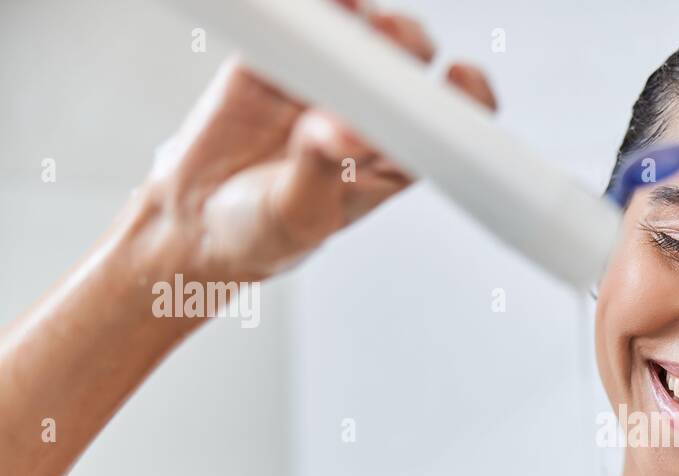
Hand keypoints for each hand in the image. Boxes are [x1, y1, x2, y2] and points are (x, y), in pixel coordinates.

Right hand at [137, 0, 495, 282]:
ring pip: (359, 27)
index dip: (465, 94)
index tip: (461, 74)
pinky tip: (315, 4)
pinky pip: (303, 16)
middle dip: (404, 40)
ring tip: (346, 7)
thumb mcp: (296, 215)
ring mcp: (325, 77)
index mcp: (393, 158)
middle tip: (385, 33)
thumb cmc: (265, 232)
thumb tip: (335, 134)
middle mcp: (368, 111)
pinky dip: (313, 5)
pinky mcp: (280, 54)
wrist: (196, 219)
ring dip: (358, 11)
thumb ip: (318, 172)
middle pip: (407, 58)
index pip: (446, 121)